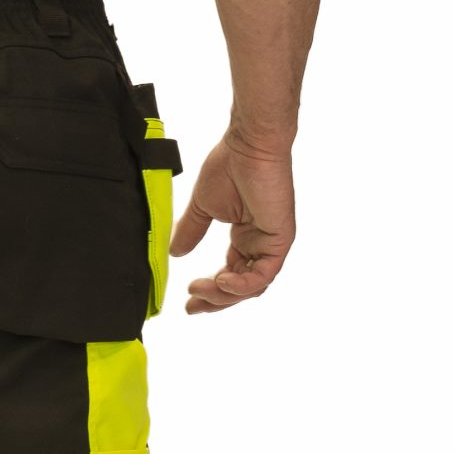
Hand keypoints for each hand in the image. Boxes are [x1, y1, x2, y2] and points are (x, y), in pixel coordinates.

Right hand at [170, 132, 295, 315]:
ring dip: (224, 294)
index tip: (188, 300)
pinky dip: (241, 284)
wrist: (248, 146)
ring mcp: (272, 244)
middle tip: (192, 307)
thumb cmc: (230, 166)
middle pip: (241, 288)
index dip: (210, 291)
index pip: (231, 275)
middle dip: (215, 301)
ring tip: (199, 290)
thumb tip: (174, 252)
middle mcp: (260, 244)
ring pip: (251, 287)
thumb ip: (191, 231)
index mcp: (246, 237)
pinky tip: (220, 280)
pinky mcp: (280, 241)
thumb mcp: (203, 207)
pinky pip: (263, 275)